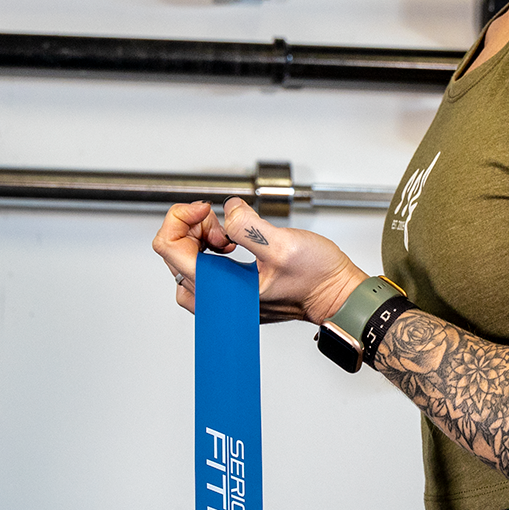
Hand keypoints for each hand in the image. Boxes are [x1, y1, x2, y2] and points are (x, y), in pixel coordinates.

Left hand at [151, 198, 366, 324]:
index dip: (181, 219)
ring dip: (198, 242)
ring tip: (225, 234)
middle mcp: (222, 300)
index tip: (207, 209)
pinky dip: (209, 252)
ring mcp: (228, 299)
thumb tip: (227, 213)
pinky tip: (230, 243)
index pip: (169, 251)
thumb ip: (246, 225)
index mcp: (224, 290)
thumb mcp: (282, 244)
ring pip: (186, 267)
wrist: (338, 295)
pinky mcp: (236, 293)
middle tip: (221, 223)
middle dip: (191, 230)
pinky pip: (205, 272)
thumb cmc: (318, 280)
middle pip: (173, 258)